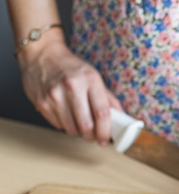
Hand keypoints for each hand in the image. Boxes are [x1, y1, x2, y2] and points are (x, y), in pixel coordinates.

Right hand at [18, 31, 121, 145]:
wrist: (41, 54)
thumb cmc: (71, 68)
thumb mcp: (93, 77)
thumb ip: (108, 98)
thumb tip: (122, 118)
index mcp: (90, 80)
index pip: (102, 113)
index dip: (105, 131)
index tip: (106, 139)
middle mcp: (72, 86)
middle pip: (86, 125)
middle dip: (92, 136)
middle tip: (93, 136)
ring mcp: (55, 95)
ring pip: (71, 129)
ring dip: (78, 132)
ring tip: (78, 123)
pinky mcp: (41, 102)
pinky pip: (57, 125)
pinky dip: (64, 125)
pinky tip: (65, 114)